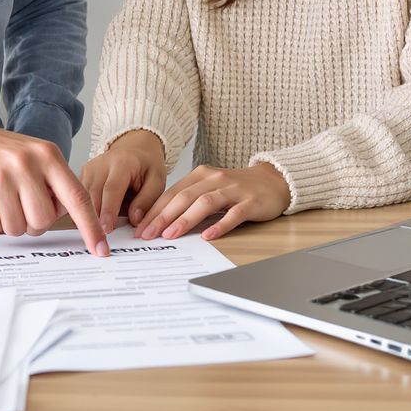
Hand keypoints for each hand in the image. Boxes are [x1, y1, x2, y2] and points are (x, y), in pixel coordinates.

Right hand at [0, 117, 108, 256]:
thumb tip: (70, 215)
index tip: (101, 248)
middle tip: (21, 204)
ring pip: (18, 228)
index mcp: (47, 155)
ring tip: (2, 198)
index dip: (90, 226)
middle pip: (44, 220)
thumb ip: (55, 183)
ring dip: (10, 222)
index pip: (77, 197)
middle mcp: (26, 164)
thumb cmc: (4, 153)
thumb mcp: (36, 156)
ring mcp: (1, 178)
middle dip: (34, 222)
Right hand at [81, 130, 166, 233]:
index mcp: (122, 162)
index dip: (108, 211)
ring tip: (90, 236)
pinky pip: (79, 195)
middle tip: (97, 240)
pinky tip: (85, 224)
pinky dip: (81, 210)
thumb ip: (147, 200)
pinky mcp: (82, 174)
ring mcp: (89, 168)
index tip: (106, 229)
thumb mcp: (157, 180)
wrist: (135, 147)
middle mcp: (101, 163)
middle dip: (93, 218)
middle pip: (92, 194)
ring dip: (85, 216)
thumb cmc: (146, 165)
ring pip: (82, 196)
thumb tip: (134, 219)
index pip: (112, 189)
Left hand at [136, 162, 290, 241]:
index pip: (171, 193)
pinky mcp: (250, 202)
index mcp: (200, 175)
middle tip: (148, 234)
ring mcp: (233, 190)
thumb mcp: (209, 188)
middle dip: (163, 216)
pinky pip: (233, 214)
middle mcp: (214, 179)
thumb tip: (160, 220)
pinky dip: (219, 225)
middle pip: (184, 197)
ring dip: (185, 219)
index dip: (154, 210)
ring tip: (170, 234)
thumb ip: (188, 200)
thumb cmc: (236, 188)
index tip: (139, 227)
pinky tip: (208, 236)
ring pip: (204, 203)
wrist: (272, 180)